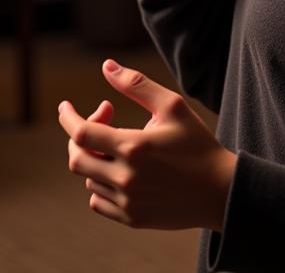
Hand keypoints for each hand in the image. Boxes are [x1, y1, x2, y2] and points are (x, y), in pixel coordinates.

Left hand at [58, 59, 235, 230]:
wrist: (220, 191)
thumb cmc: (197, 143)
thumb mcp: (172, 106)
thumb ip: (136, 84)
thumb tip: (106, 66)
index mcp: (133, 147)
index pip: (81, 132)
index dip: (68, 117)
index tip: (65, 105)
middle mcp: (125, 177)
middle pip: (77, 158)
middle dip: (80, 135)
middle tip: (104, 119)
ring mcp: (128, 202)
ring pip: (89, 178)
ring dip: (96, 158)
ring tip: (120, 144)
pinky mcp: (132, 219)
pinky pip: (98, 201)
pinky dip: (100, 183)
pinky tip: (120, 170)